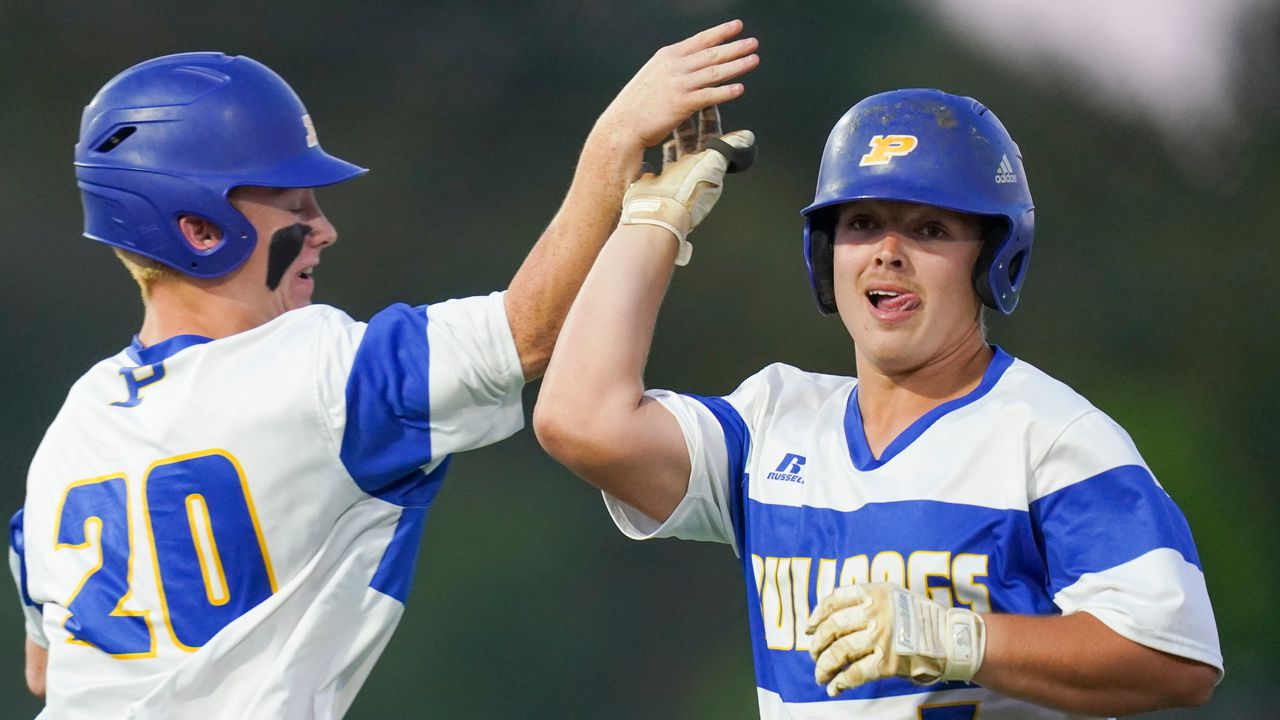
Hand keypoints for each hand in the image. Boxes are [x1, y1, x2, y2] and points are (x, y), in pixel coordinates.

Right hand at [594, 20, 758, 152]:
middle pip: (712, 53)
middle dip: (735, 47)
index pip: (699, 40)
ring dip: (737, 65)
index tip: (738, 26)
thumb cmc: (636, 105)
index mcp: (667, 57)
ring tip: (754, 60)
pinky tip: (740, 89)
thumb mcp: (653, 76)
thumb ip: (672, 69)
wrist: (622, 125)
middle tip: (754, 42)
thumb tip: (691, 68)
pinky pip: (709, 95)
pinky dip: (726, 92)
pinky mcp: (682, 104)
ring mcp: (679, 84)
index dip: (720, 32)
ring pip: (714, 72)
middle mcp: (674, 66)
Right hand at [621, 111, 753, 264]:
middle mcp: (696, 171)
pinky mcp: (664, 180)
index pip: (714, 138)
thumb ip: (729, 147)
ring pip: (681, 149)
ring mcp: (679, 176)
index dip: (711, 120)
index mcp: (710, 166)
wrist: (662, 210)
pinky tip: (665, 140)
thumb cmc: (688, 187)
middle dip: (694, 123)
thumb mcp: (713, 163)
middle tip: (690, 104)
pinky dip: (668, 150)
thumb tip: (748, 136)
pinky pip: (668, 162)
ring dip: (680, 133)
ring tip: (676, 117)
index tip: (708, 104)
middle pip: (696, 141)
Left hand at [804, 583, 985, 695]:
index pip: (834, 600)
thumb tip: (830, 615)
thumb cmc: (919, 617)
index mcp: (874, 593)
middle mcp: (875, 613)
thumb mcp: (893, 595)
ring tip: (820, 674)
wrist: (950, 638)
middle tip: (813, 654)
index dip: (816, 614)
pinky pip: (855, 673)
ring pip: (839, 652)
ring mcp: (881, 638)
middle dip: (817, 643)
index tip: (809, 627)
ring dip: (824, 666)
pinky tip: (834, 687)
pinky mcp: (888, 662)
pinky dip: (841, 682)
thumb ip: (865, 598)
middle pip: (832, 627)